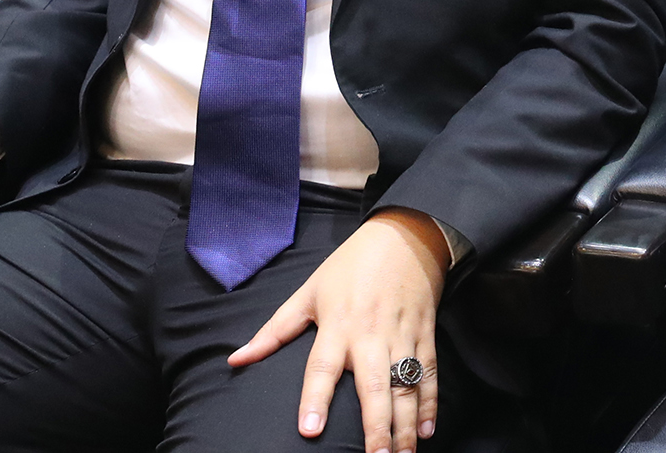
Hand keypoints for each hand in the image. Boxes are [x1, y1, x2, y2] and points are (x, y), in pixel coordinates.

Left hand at [229, 207, 451, 450]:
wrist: (406, 235)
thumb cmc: (351, 265)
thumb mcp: (308, 292)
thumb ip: (274, 331)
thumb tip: (235, 360)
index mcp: (338, 326)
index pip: (322, 368)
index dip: (315, 400)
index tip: (310, 431)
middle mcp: (371, 336)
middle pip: (374, 387)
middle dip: (375, 427)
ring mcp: (402, 336)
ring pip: (405, 387)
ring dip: (405, 424)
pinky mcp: (425, 334)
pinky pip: (428, 373)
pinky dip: (430, 402)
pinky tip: (427, 430)